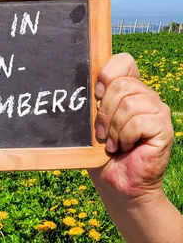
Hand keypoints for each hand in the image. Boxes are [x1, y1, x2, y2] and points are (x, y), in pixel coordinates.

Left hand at [88, 53, 173, 202]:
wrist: (117, 181)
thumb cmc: (101, 150)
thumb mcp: (91, 120)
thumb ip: (91, 99)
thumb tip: (78, 81)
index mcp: (129, 89)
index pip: (124, 61)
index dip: (106, 74)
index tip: (95, 95)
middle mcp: (146, 96)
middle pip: (122, 84)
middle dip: (103, 111)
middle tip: (100, 132)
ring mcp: (157, 111)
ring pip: (129, 104)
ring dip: (113, 128)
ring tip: (112, 142)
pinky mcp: (164, 128)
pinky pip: (138, 121)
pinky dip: (124, 136)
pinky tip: (123, 147)